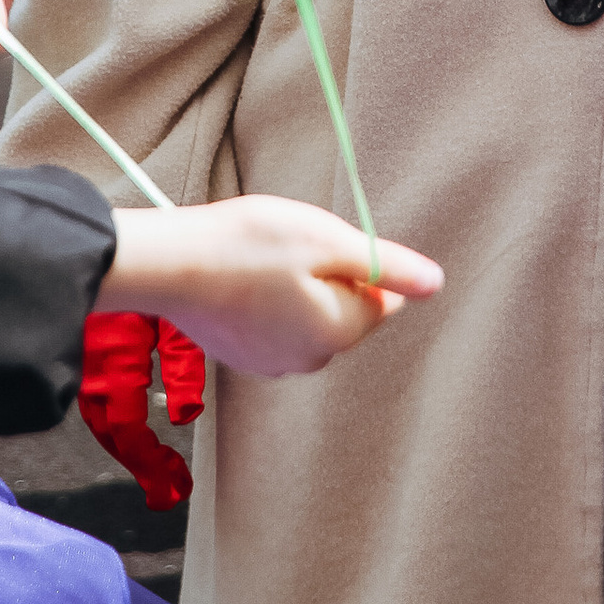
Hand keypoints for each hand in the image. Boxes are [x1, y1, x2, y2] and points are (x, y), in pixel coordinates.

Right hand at [100, 196, 443, 376]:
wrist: (169, 266)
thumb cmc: (249, 244)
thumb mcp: (327, 240)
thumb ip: (386, 265)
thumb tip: (435, 283)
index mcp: (339, 332)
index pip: (381, 300)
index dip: (357, 263)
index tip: (321, 242)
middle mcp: (311, 360)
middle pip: (345, 310)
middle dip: (328, 276)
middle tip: (289, 246)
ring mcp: (272, 363)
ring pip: (308, 317)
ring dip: (296, 288)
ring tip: (261, 259)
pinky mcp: (242, 356)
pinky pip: (275, 326)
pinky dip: (266, 302)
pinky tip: (241, 278)